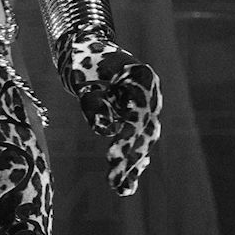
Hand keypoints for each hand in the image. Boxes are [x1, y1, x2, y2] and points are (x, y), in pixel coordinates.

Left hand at [57, 28, 161, 196]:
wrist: (86, 45)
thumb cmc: (84, 60)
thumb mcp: (84, 80)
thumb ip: (93, 104)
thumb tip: (105, 130)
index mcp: (143, 79)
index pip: (138, 115)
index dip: (127, 138)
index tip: (113, 156)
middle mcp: (150, 94)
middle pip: (144, 130)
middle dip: (130, 158)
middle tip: (116, 182)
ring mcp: (146, 104)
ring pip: (144, 139)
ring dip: (133, 164)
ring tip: (122, 189)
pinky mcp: (137, 114)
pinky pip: (137, 139)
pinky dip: (131, 157)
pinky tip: (127, 182)